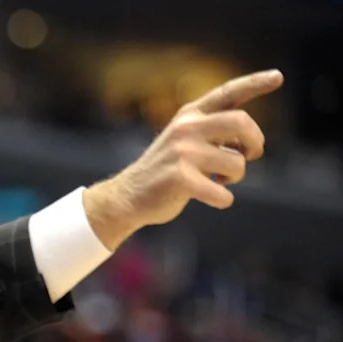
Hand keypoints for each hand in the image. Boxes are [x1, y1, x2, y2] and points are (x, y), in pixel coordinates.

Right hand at [83, 69, 284, 248]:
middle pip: (242, 123)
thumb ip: (213, 132)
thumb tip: (252, 141)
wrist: (127, 197)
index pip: (228, 93)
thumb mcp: (184, 141)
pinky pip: (222, 192)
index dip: (255, 83)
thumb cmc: (164, 171)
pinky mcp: (179, 178)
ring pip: (237, 162)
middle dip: (255, 143)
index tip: (278, 77)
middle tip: (250, 155)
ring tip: (220, 180)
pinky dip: (223, 199)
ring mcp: (182, 153)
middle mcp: (186, 128)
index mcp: (189, 115)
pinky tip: (212, 198)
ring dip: (236, 177)